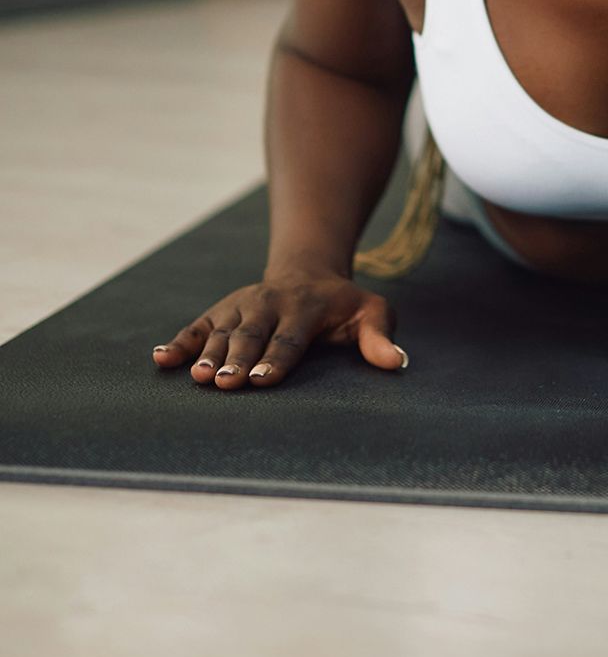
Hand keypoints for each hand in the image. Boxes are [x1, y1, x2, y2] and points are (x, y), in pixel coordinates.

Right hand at [150, 270, 409, 389]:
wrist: (307, 272)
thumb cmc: (343, 305)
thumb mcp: (371, 312)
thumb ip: (380, 336)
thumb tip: (396, 363)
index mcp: (305, 307)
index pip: (290, 337)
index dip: (276, 359)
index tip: (263, 381)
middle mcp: (269, 304)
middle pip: (251, 335)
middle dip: (238, 359)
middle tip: (225, 383)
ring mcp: (241, 307)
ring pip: (222, 332)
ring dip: (207, 354)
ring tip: (198, 377)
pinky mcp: (221, 311)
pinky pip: (197, 326)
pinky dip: (179, 342)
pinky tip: (161, 359)